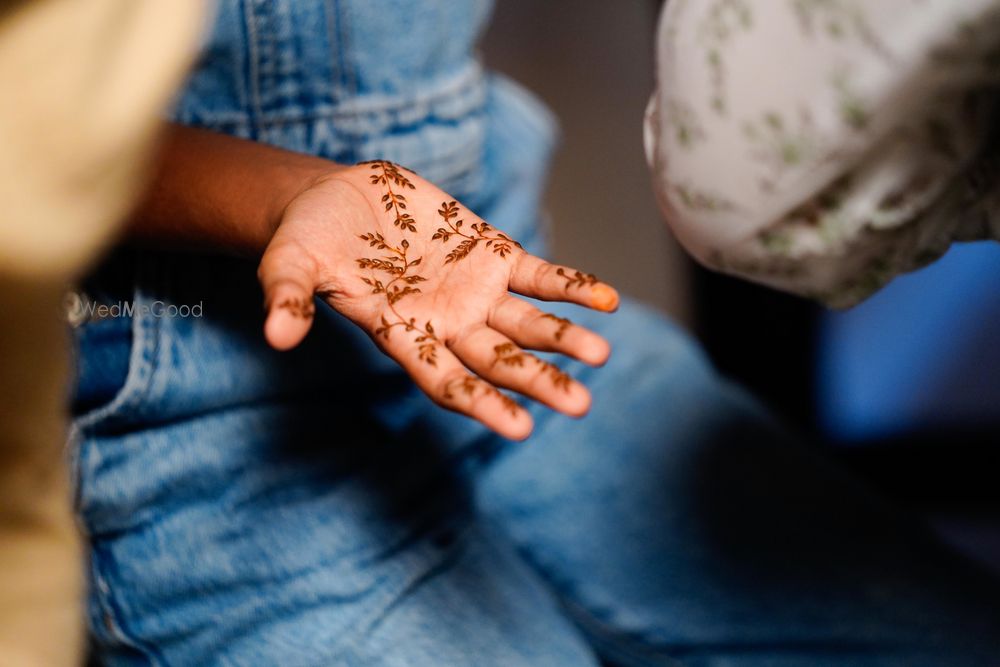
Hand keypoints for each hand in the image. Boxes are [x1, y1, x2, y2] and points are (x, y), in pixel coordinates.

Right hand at [258, 161, 618, 439]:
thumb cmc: (308, 239)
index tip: (521, 428)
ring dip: (563, 339)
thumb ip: (287, 298)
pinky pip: (538, 275)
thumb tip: (276, 334)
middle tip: (579, 405)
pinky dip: (571, 287)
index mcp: (401, 334)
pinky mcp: (489, 252)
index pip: (447, 380)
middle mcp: (446, 322)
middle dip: (538, 382)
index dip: (482, 403)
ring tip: (602, 356)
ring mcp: (473, 290)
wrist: (338, 198)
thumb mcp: (288, 264)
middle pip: (499, 361)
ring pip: (527, 324)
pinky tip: (607, 301)